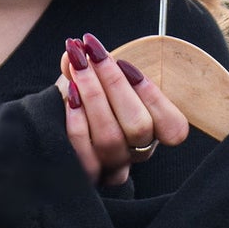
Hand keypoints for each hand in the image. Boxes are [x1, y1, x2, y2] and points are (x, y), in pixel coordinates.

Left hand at [58, 34, 189, 186]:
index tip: (126, 66)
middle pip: (138, 127)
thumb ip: (91, 65)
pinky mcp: (87, 176)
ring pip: (111, 139)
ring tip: (77, 66)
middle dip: (115, 84)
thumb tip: (79, 51)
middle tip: (93, 54)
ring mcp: (112, 168)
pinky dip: (77, 121)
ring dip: (94, 96)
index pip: (174, 128)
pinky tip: (70, 96)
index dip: (153, 97)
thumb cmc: (83, 102)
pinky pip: (85, 154)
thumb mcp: (94, 81)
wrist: (54, 131)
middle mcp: (136, 154)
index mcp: (152, 132)